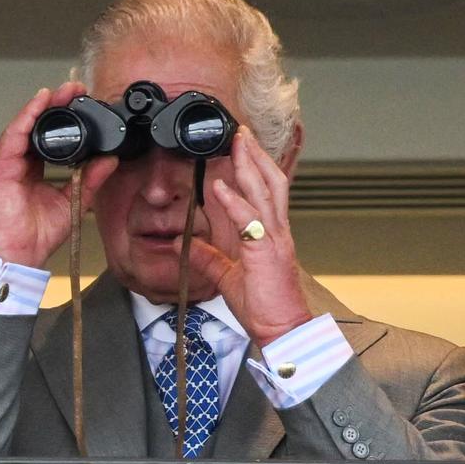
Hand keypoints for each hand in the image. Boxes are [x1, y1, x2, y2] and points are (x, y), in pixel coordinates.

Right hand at [0, 82, 117, 267]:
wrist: (17, 257)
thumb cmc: (35, 236)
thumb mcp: (71, 202)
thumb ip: (88, 179)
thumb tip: (109, 160)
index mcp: (30, 168)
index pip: (46, 135)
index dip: (64, 117)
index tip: (84, 102)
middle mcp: (15, 161)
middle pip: (35, 124)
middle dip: (55, 104)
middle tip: (77, 88)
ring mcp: (4, 161)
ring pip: (24, 124)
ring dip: (43, 105)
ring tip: (63, 90)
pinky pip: (13, 134)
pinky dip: (27, 116)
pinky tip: (41, 102)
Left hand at [181, 127, 312, 346]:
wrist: (282, 331)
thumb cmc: (263, 307)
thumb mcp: (227, 277)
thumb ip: (208, 258)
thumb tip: (182, 244)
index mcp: (271, 235)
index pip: (266, 192)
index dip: (255, 168)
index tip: (242, 148)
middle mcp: (277, 232)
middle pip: (270, 182)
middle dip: (255, 155)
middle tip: (241, 132)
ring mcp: (275, 240)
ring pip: (265, 193)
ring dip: (249, 166)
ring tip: (237, 144)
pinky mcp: (267, 253)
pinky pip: (250, 221)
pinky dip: (235, 201)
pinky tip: (222, 186)